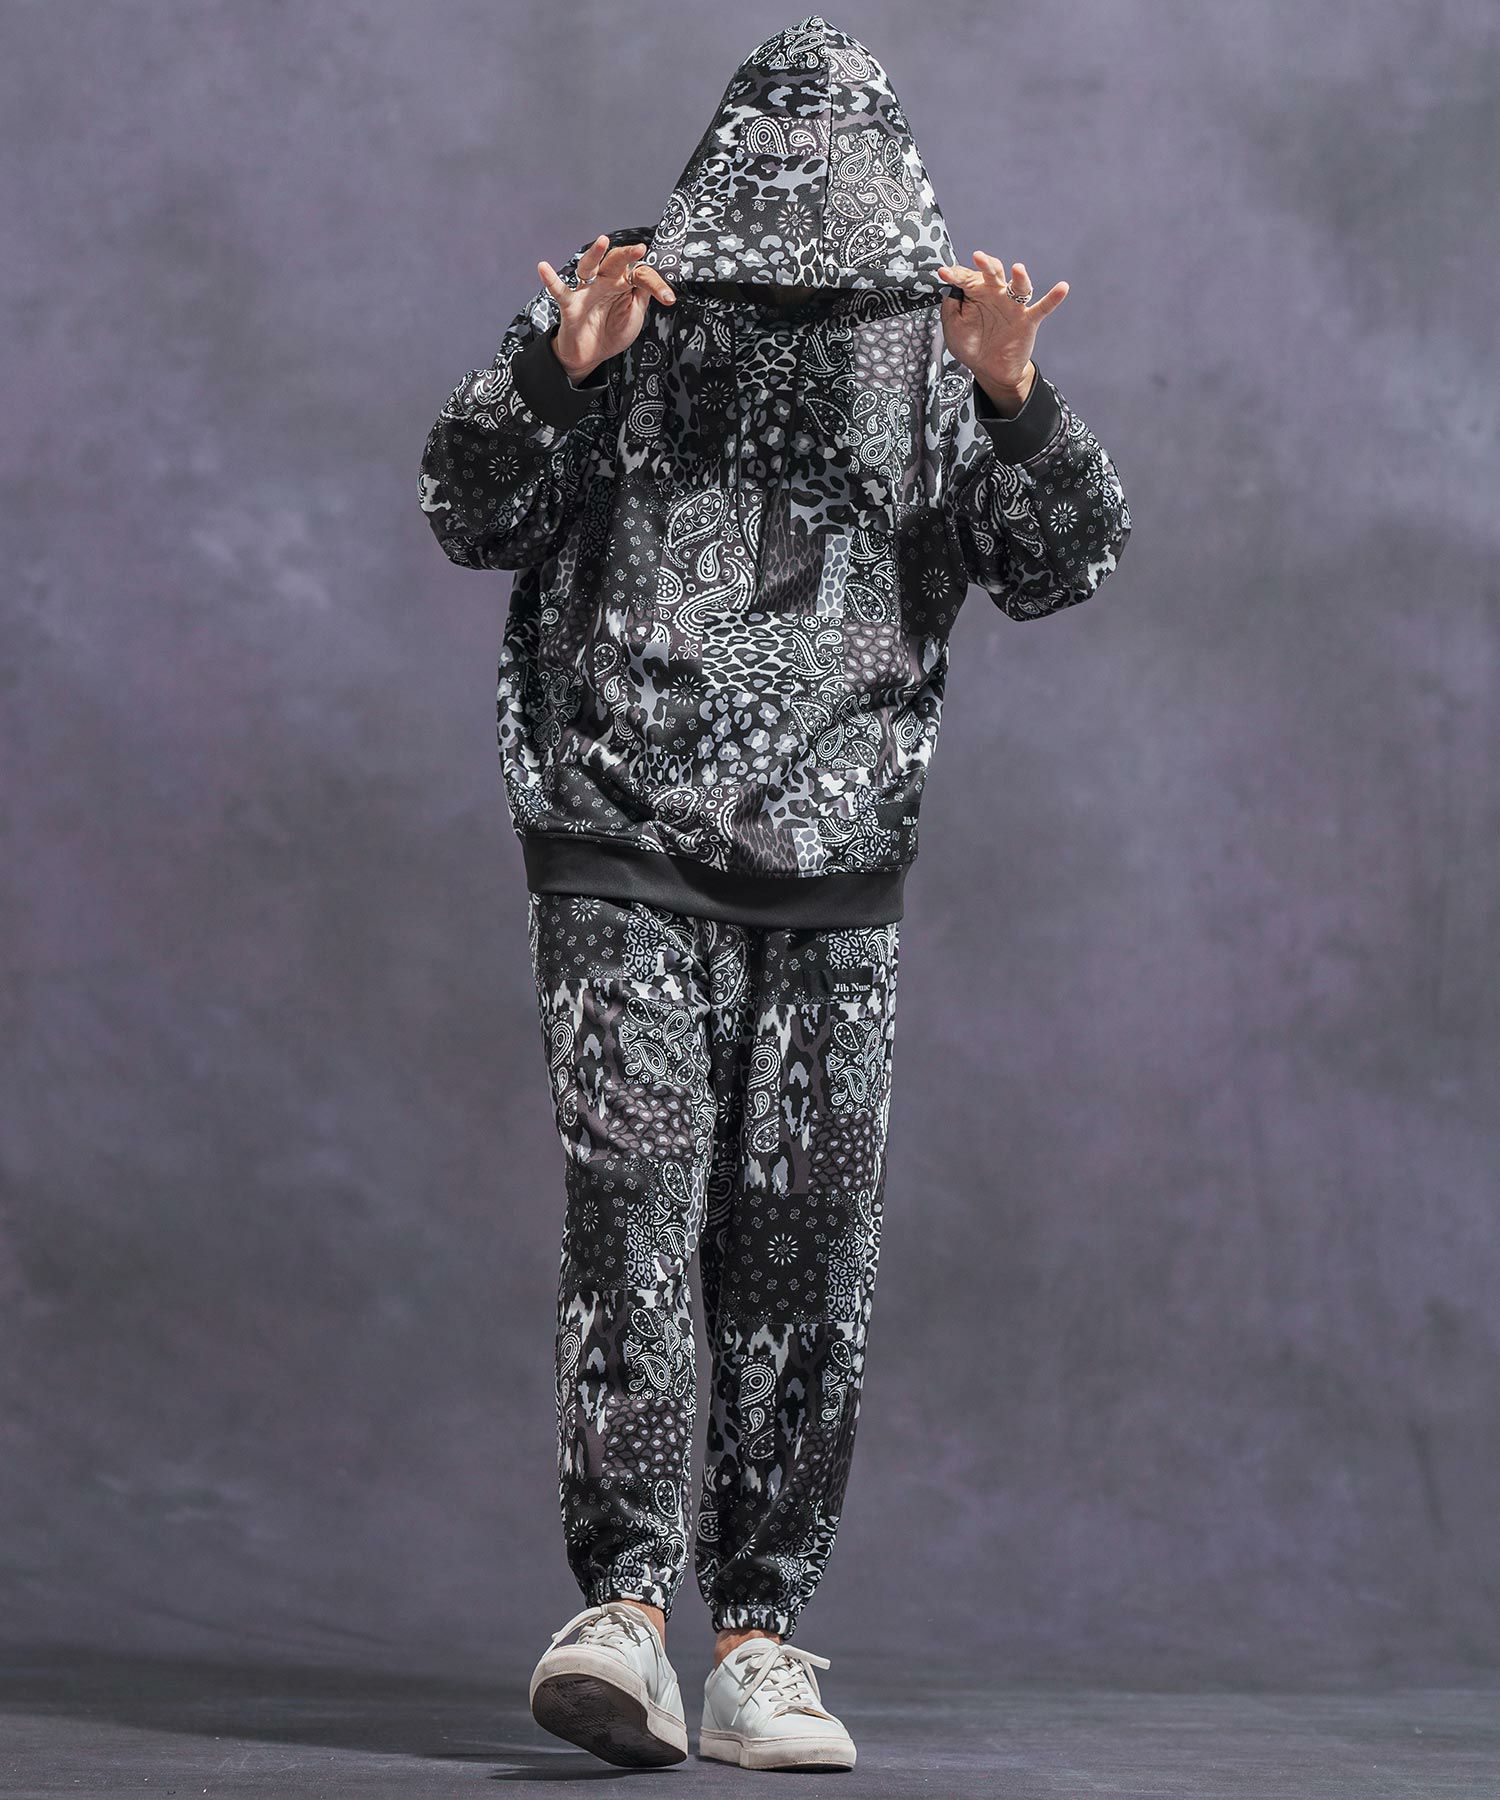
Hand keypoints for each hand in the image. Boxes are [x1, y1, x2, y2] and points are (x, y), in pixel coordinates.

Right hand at [539, 235, 675, 383]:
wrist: (590, 355)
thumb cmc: (612, 331)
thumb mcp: (634, 316)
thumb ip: (641, 296)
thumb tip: (650, 276)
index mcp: (623, 284)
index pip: (640, 275)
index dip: (656, 285)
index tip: (668, 298)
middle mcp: (605, 282)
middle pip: (615, 262)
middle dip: (627, 255)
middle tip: (640, 249)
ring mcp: (586, 291)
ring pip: (589, 267)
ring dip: (595, 253)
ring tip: (603, 241)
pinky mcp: (570, 304)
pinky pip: (559, 290)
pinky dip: (550, 279)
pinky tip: (543, 267)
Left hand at [937, 252, 1067, 408]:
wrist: (990, 370)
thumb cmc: (972, 345)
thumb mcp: (953, 327)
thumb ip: (950, 307)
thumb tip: (950, 288)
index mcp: (976, 293)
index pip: (967, 277)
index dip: (955, 274)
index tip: (944, 274)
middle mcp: (996, 294)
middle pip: (993, 272)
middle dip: (987, 264)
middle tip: (978, 257)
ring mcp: (1013, 306)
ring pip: (1018, 286)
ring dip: (1020, 276)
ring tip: (1017, 268)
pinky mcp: (1028, 320)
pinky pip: (1043, 307)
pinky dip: (1053, 297)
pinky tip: (1062, 287)